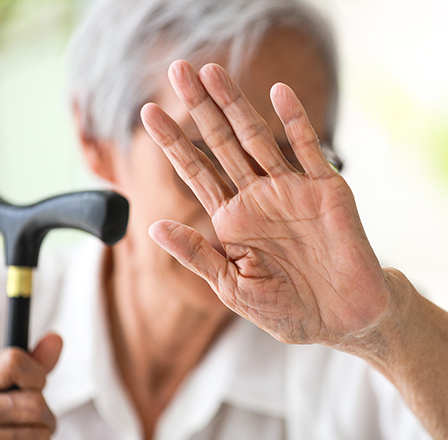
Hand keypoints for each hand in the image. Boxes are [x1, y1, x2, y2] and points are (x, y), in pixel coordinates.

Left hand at [141, 60, 392, 346]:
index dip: (172, 143)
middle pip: (221, 144)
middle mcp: (257, 197)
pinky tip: (277, 93)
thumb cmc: (286, 309)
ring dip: (235, 104)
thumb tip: (153, 227)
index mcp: (232, 220)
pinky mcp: (325, 190)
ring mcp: (290, 190)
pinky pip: (308, 148)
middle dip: (199, 108)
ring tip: (211, 72)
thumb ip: (197, 253)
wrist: (341, 319)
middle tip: (177, 70)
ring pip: (257, 138)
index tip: (147, 115)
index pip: (195, 172)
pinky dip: (295, 120)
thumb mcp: (232, 286)